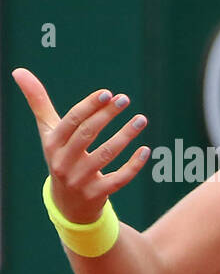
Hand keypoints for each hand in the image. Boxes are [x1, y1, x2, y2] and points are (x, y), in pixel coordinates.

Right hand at [12, 68, 149, 223]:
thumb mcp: (48, 132)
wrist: (67, 203)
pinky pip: (119, 178)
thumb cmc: (60, 157)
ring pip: (106, 154)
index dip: (89, 106)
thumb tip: (18, 70)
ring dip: (126, 135)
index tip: (108, 93)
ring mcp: (81, 179)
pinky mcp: (98, 194)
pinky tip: (146, 149)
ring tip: (141, 119)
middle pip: (88, 135)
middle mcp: (64, 162)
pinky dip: (134, 165)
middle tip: (125, 99)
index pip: (72, 122)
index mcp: (52, 144)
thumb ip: (38, 102)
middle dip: (107, 115)